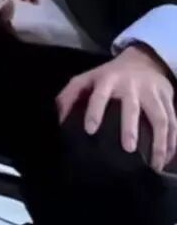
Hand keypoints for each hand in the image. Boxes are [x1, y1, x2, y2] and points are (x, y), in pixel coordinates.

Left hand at [57, 45, 176, 173]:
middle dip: (130, 127)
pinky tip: (167, 161)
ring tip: (155, 164)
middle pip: (132, 107)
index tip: (90, 130)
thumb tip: (60, 121)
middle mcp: (131, 86)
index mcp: (108, 80)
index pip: (100, 95)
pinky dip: (173, 143)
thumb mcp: (87, 78)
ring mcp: (152, 93)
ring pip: (160, 118)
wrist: (144, 59)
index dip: (94, 111)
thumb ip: (70, 96)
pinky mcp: (168, 100)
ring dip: (160, 142)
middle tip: (128, 148)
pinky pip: (174, 123)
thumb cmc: (110, 75)